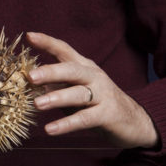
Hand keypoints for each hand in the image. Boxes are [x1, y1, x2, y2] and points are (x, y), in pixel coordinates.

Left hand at [26, 32, 158, 148]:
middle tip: (31, 76)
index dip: (48, 42)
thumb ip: (58, 86)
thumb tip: (30, 85)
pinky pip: (85, 119)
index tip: (29, 36)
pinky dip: (67, 124)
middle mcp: (94, 76)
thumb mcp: (78, 91)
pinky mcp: (108, 114)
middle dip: (51, 72)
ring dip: (57, 98)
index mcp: (85, 67)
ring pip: (78, 94)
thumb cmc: (99, 103)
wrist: (136, 120)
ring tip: (37, 104)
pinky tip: (50, 129)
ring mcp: (103, 94)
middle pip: (72, 70)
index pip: (65, 50)